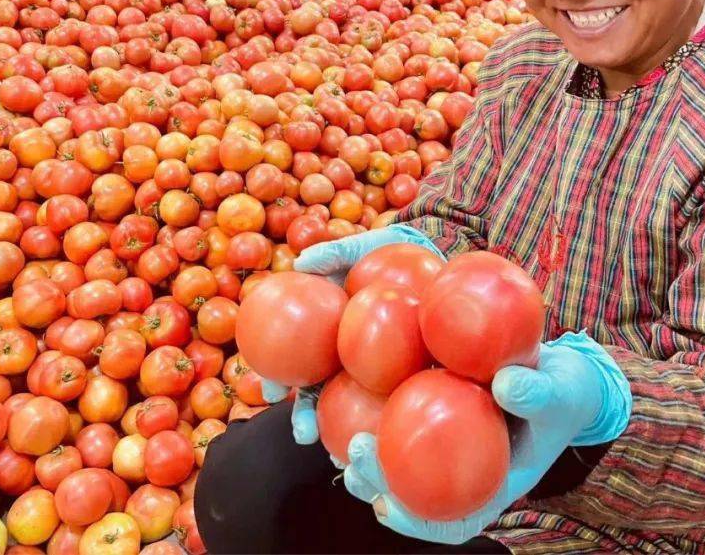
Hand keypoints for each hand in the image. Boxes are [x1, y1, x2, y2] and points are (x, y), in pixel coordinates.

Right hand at [260, 225, 443, 445]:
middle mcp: (347, 358)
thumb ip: (335, 253)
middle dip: (306, 418)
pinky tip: (393, 437)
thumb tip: (302, 263)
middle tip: (303, 433)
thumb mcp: (362, 249)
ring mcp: (378, 370)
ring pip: (355, 407)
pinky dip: (391, 419)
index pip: (297, 363)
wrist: (433, 258)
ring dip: (344, 433)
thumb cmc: (390, 251)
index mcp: (328, 335)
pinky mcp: (412, 375)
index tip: (271, 389)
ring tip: (342, 456)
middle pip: (320, 394)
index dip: (279, 379)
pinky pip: (400, 398)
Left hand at [342, 332, 631, 544]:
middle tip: (355, 459)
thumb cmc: (562, 391)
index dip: (415, 523)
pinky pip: (402, 420)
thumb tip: (504, 384)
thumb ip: (536, 392)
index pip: (451, 522)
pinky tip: (349, 392)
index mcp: (491, 485)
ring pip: (400, 462)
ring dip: (367, 457)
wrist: (559, 372)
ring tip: (340, 440)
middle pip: (414, 494)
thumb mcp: (558, 392)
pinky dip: (376, 411)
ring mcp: (446, 448)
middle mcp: (463, 473)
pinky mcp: (436, 416)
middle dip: (377, 485)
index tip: (386, 508)